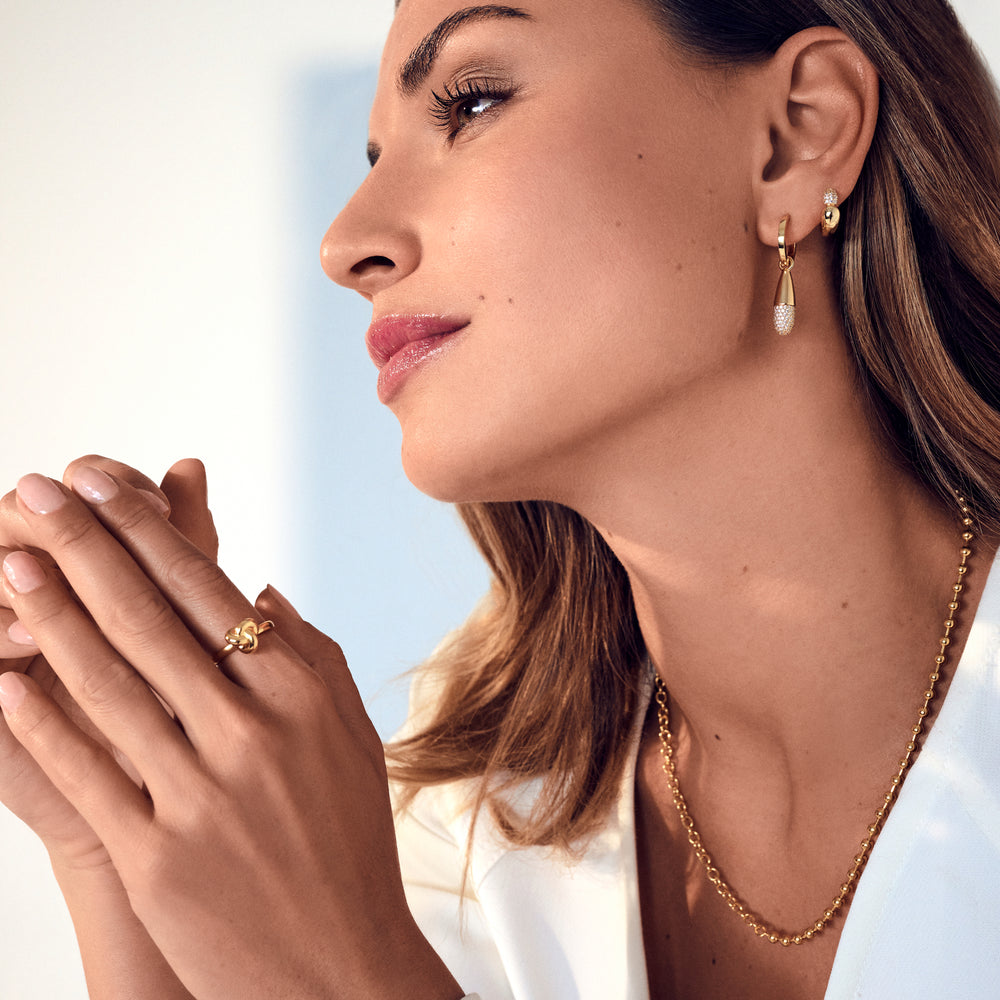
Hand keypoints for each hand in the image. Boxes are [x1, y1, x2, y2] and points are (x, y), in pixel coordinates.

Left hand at [0, 468, 459, 999]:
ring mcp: (203, 794)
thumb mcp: (350, 735)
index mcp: (302, 694)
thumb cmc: (348, 843)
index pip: (208, 590)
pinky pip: (86, 772)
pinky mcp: (159, 855)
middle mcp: (254, 731)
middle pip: (148, 620)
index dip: (145, 532)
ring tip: (10, 564)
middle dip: (82, 546)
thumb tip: (258, 589)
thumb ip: (311, 654)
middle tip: (32, 493)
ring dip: (49, 616)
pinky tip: (6, 677)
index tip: (99, 488)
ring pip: (108, 683)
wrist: (343, 966)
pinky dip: (40, 720)